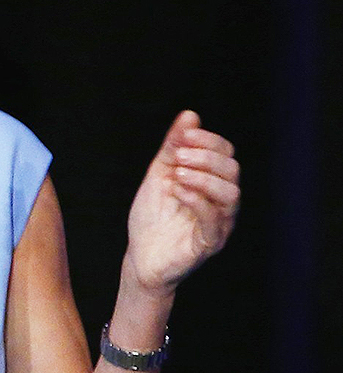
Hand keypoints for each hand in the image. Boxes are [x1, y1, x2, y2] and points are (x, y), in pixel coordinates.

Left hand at [125, 110, 239, 293]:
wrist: (140, 257)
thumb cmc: (152, 218)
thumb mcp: (159, 175)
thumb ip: (173, 148)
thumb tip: (189, 115)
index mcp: (213, 184)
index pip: (226, 154)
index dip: (208, 141)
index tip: (185, 136)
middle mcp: (222, 203)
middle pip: (232, 171)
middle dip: (205, 158)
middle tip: (178, 157)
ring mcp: (220, 224)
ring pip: (231, 194)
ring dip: (203, 177)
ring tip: (176, 174)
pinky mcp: (209, 244)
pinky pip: (214, 219)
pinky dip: (196, 199)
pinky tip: (177, 191)